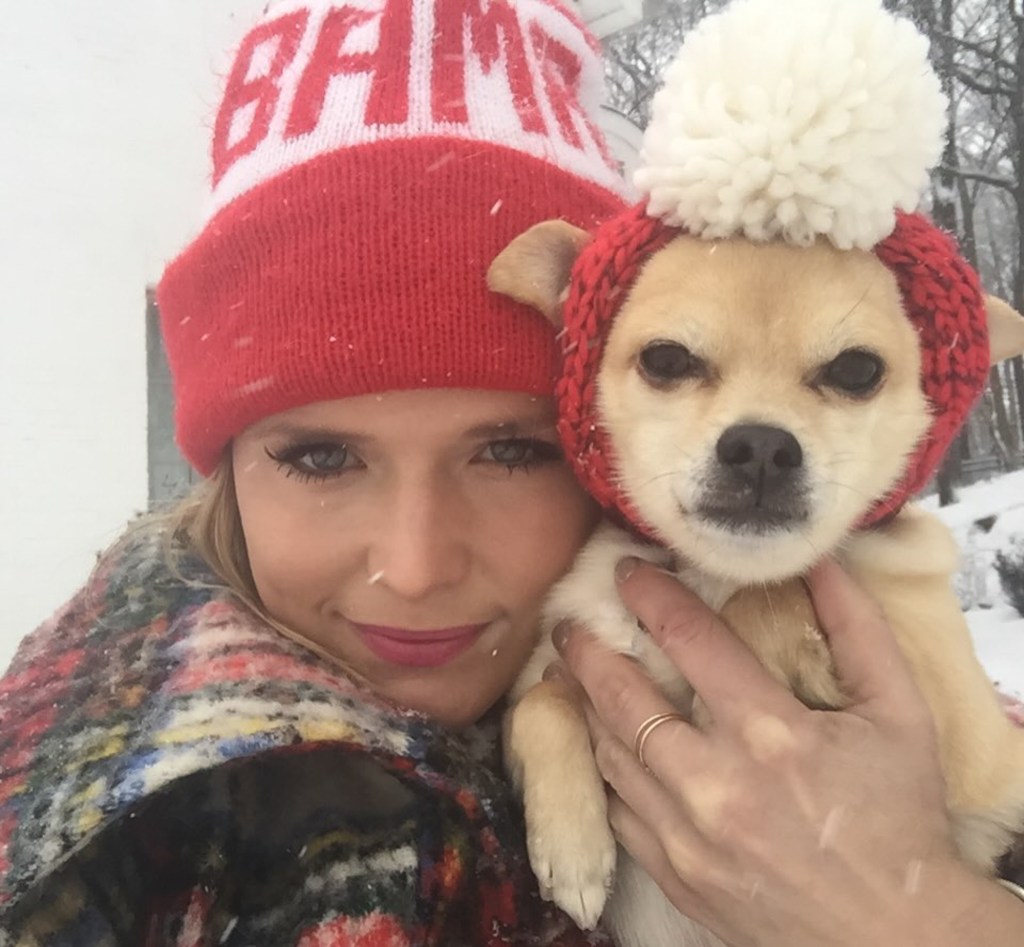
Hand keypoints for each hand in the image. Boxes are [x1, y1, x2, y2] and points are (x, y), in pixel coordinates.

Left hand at [553, 558, 1023, 946]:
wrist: (892, 936)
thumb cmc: (899, 819)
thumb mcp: (899, 713)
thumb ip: (857, 630)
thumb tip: (817, 562)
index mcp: (771, 735)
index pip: (688, 638)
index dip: (650, 594)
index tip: (627, 571)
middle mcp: (714, 784)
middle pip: (623, 697)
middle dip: (588, 649)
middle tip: (570, 622)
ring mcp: (684, 836)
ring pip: (609, 752)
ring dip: (585, 704)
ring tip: (574, 672)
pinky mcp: (671, 875)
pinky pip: (615, 808)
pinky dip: (604, 766)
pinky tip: (601, 740)